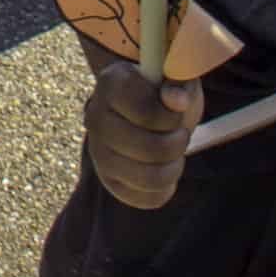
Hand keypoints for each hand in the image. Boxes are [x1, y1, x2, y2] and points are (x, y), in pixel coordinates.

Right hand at [84, 60, 203, 209]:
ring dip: (175, 166)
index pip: (146, 113)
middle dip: (178, 143)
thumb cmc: (163, 90)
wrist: (144, 110)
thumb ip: (179, 83)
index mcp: (110, 84)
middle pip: (150, 149)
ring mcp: (98, 152)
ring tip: (174, 151)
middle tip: (180, 132)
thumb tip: (177, 101)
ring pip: (151, 178)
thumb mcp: (176, 78)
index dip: (171, 117)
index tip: (177, 108)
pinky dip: (166, 187)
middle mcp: (95, 118)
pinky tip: (163, 167)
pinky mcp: (109, 181)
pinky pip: (147, 198)